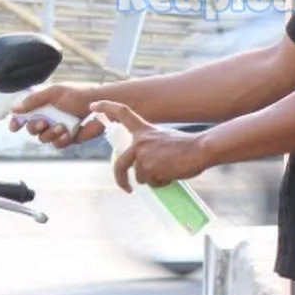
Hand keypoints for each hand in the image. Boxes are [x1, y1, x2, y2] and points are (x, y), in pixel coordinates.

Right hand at [9, 84, 104, 147]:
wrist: (99, 105)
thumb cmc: (78, 95)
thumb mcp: (54, 93)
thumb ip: (33, 100)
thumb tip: (13, 108)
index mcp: (43, 105)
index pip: (24, 115)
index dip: (17, 121)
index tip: (13, 127)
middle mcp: (49, 117)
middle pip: (31, 129)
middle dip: (34, 127)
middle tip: (43, 122)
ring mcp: (57, 129)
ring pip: (43, 139)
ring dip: (50, 134)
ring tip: (61, 126)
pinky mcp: (68, 138)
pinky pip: (57, 144)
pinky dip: (61, 140)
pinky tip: (67, 133)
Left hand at [88, 101, 212, 192]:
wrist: (201, 149)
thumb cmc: (188, 146)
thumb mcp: (164, 140)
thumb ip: (150, 149)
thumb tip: (145, 171)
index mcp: (144, 130)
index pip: (122, 113)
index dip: (106, 107)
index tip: (93, 106)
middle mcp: (139, 141)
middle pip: (120, 164)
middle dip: (121, 179)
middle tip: (127, 188)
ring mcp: (143, 155)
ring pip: (141, 177)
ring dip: (153, 179)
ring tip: (170, 170)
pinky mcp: (148, 168)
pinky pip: (151, 183)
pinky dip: (161, 183)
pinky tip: (172, 174)